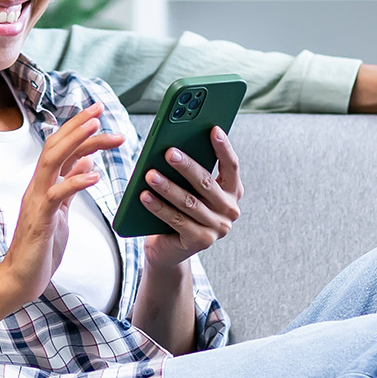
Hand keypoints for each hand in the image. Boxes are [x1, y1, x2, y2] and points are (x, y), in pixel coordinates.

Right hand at [0, 103, 123, 308]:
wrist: (20, 279)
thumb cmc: (41, 248)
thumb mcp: (62, 212)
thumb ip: (70, 186)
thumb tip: (85, 161)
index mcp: (44, 185)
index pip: (61, 148)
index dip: (78, 128)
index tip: (99, 113)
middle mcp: (37, 187)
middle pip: (55, 146)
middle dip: (78, 125)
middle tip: (100, 110)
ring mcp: (36, 202)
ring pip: (52, 162)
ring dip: (75, 142)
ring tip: (97, 128)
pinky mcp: (40, 220)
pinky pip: (57, 196)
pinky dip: (76, 182)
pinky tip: (94, 175)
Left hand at [138, 124, 242, 269]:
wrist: (169, 248)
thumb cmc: (178, 209)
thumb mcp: (187, 188)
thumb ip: (188, 171)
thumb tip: (173, 147)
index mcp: (231, 191)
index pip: (231, 165)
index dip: (223, 147)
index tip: (213, 129)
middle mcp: (229, 209)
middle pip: (207, 183)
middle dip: (187, 166)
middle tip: (169, 152)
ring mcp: (217, 228)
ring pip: (189, 202)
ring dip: (168, 187)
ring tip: (150, 174)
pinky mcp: (200, 241)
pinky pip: (177, 220)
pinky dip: (159, 207)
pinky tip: (144, 196)